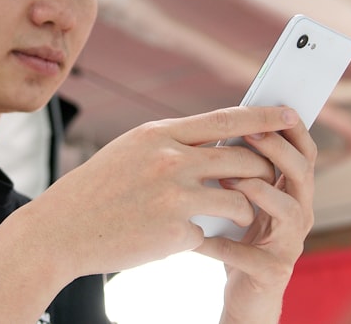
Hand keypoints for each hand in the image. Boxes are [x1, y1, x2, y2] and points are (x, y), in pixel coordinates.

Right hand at [20, 106, 299, 279]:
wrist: (59, 229)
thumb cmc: (97, 189)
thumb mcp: (132, 151)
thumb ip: (174, 144)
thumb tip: (221, 141)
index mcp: (159, 133)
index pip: (227, 119)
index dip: (264, 117)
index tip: (292, 114)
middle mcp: (170, 159)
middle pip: (244, 159)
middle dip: (262, 170)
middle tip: (267, 177)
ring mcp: (173, 196)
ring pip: (239, 199)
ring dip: (244, 209)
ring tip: (232, 214)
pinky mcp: (174, 231)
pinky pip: (211, 232)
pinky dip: (204, 236)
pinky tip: (180, 236)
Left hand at [193, 119, 316, 323]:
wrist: (243, 294)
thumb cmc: (237, 237)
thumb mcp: (240, 197)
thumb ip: (239, 167)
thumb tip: (224, 124)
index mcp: (292, 191)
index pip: (303, 152)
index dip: (291, 129)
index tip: (271, 105)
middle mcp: (300, 214)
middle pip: (302, 173)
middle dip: (277, 150)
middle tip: (249, 133)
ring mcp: (290, 244)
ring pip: (288, 210)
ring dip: (256, 190)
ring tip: (225, 182)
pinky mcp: (273, 272)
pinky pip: (249, 254)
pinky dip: (221, 244)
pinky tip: (197, 237)